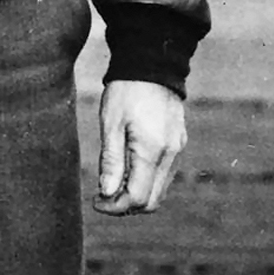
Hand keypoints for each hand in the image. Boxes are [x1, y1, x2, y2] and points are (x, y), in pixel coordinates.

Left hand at [95, 79, 185, 213]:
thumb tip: (107, 193)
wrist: (152, 67)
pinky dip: (146, 182)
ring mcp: (178, 151)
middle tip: (101, 197)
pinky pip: (164, 176)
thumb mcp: (110, 124)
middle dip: (126, 206)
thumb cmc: (125, 92)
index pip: (138, 197)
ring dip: (136, 195)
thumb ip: (111, 161)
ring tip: (111, 184)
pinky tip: (127, 172)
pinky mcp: (178, 145)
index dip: (115, 207)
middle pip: (152, 201)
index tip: (95, 202)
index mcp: (153, 151)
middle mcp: (171, 155)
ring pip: (160, 191)